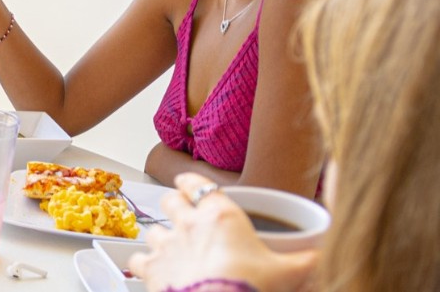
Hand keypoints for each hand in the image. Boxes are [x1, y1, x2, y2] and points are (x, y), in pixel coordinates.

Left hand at [129, 173, 315, 291]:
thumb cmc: (249, 289)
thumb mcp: (287, 274)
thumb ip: (307, 262)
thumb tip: (325, 256)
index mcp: (219, 216)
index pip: (197, 183)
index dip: (191, 182)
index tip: (190, 184)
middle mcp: (187, 224)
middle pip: (170, 201)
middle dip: (174, 204)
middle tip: (181, 212)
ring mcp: (166, 245)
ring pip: (153, 228)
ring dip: (160, 235)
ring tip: (170, 245)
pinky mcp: (150, 268)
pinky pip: (137, 258)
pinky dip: (143, 262)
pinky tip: (151, 267)